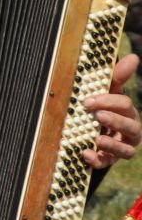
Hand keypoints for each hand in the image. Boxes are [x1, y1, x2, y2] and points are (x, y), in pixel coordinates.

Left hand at [80, 53, 139, 169]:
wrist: (93, 128)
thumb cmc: (104, 107)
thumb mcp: (108, 91)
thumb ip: (118, 76)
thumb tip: (134, 57)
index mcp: (129, 112)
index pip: (125, 105)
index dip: (108, 101)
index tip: (88, 101)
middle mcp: (130, 131)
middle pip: (131, 127)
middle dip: (115, 121)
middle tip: (98, 116)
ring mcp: (121, 147)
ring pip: (126, 150)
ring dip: (113, 145)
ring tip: (98, 139)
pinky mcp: (109, 159)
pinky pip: (106, 162)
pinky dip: (97, 159)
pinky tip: (85, 152)